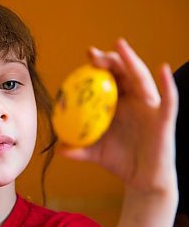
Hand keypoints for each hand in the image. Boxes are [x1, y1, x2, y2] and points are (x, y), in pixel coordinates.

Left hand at [58, 39, 178, 193]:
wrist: (141, 180)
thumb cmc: (118, 160)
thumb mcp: (94, 152)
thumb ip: (77, 149)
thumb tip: (58, 149)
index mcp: (117, 104)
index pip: (108, 78)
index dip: (99, 65)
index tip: (87, 54)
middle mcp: (135, 101)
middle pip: (124, 72)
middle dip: (110, 59)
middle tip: (93, 53)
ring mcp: (150, 108)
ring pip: (141, 79)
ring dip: (131, 61)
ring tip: (120, 46)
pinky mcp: (164, 119)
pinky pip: (168, 100)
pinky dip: (167, 84)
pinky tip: (163, 69)